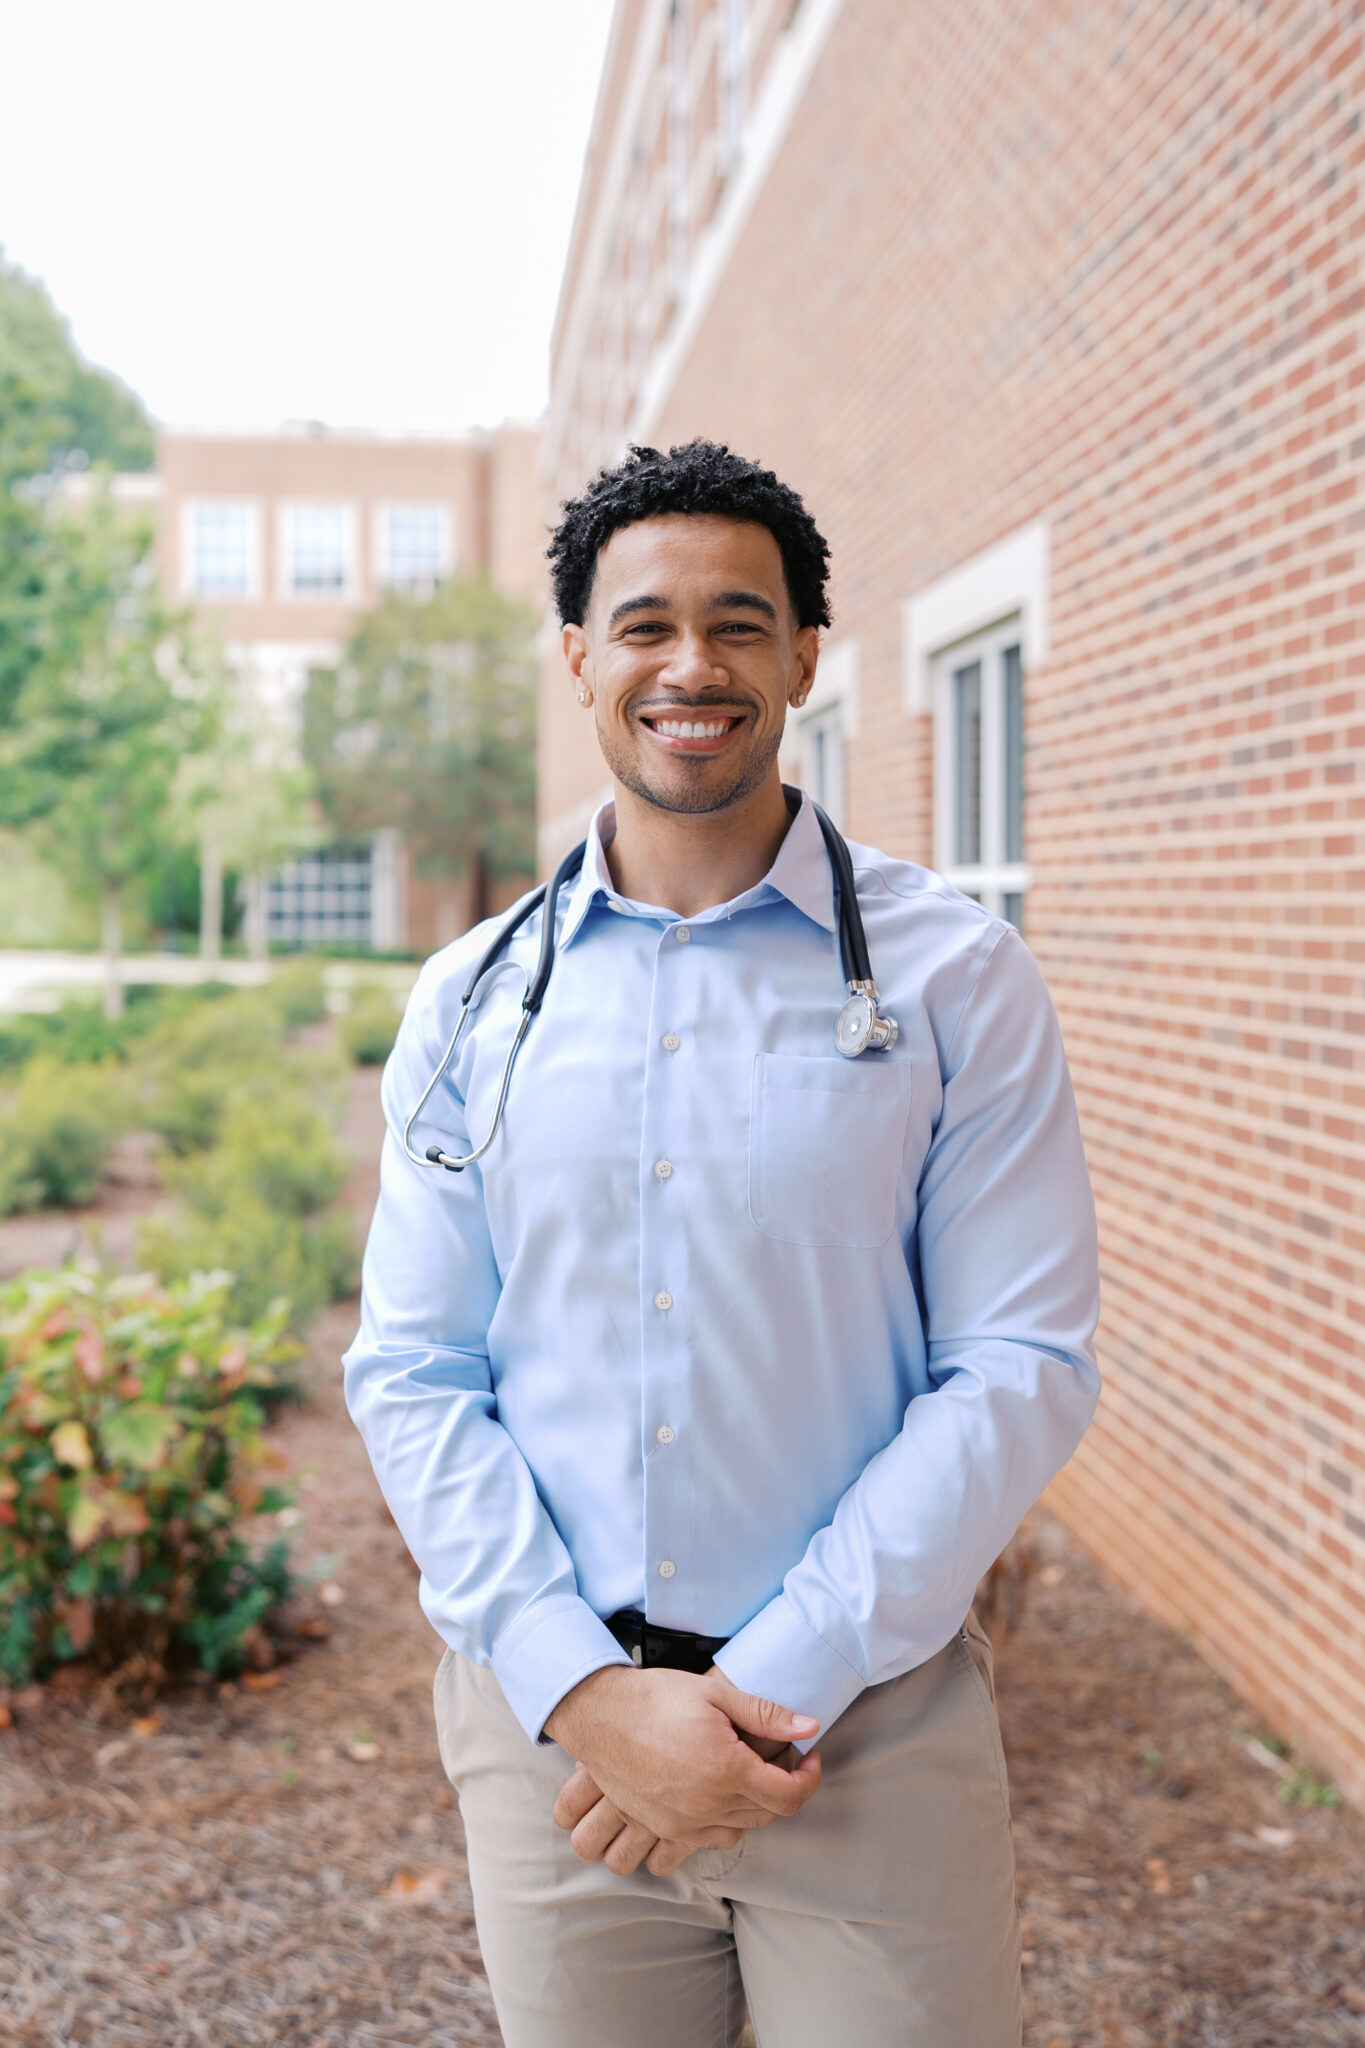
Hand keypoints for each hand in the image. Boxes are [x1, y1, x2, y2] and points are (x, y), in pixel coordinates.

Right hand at [544, 1663, 820, 1869]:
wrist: (598, 1715)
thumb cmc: (656, 1698)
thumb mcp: (715, 1694)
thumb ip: (767, 1715)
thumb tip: (809, 1728)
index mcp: (727, 1769)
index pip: (790, 1796)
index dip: (809, 1778)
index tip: (808, 1757)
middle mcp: (708, 1804)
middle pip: (768, 1813)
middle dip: (782, 1785)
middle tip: (776, 1754)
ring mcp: (683, 1821)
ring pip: (740, 1829)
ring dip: (753, 1805)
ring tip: (744, 1770)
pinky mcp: (663, 1827)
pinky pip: (708, 1837)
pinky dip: (723, 1819)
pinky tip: (717, 1789)